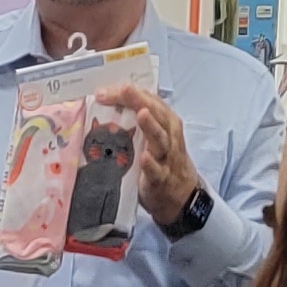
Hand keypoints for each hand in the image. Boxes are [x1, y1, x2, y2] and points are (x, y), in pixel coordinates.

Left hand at [104, 82, 207, 232]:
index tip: (104, 90)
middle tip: (124, 89)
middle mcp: (168, 135)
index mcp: (164, 121)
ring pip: (160, 139)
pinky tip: (144, 157)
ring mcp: (167, 157)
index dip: (129, 93)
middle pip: (156, 114)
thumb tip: (108, 103)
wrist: (182, 196)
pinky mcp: (162, 179)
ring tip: (141, 114)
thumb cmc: (163, 160)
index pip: (148, 100)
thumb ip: (137, 120)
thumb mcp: (153, 136)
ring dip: (150, 126)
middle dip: (139, 100)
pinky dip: (151, 164)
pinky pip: (157, 171)